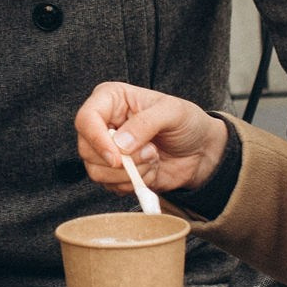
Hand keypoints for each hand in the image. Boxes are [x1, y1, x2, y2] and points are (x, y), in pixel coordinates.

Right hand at [72, 81, 230, 200]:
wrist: (201, 151)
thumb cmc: (187, 122)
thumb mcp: (173, 112)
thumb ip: (146, 123)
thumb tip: (120, 144)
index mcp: (111, 100)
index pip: (86, 120)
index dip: (97, 140)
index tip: (117, 157)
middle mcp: (103, 124)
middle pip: (87, 150)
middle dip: (122, 160)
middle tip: (151, 152)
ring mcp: (107, 150)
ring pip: (97, 172)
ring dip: (131, 172)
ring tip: (153, 158)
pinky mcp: (115, 173)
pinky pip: (112, 186)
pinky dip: (135, 183)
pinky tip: (151, 170)